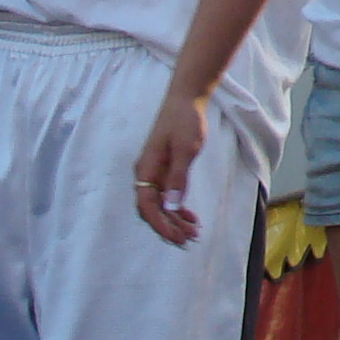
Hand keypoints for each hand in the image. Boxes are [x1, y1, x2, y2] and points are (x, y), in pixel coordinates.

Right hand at [131, 92, 208, 246]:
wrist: (185, 99)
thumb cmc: (184, 120)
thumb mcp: (185, 149)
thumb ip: (178, 177)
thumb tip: (172, 205)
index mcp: (146, 169)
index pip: (148, 206)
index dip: (161, 225)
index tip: (177, 238)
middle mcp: (146, 174)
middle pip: (152, 210)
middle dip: (169, 227)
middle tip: (189, 240)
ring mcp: (154, 173)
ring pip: (160, 205)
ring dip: (174, 220)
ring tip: (193, 232)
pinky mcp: (164, 170)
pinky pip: (166, 196)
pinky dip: (177, 208)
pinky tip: (190, 218)